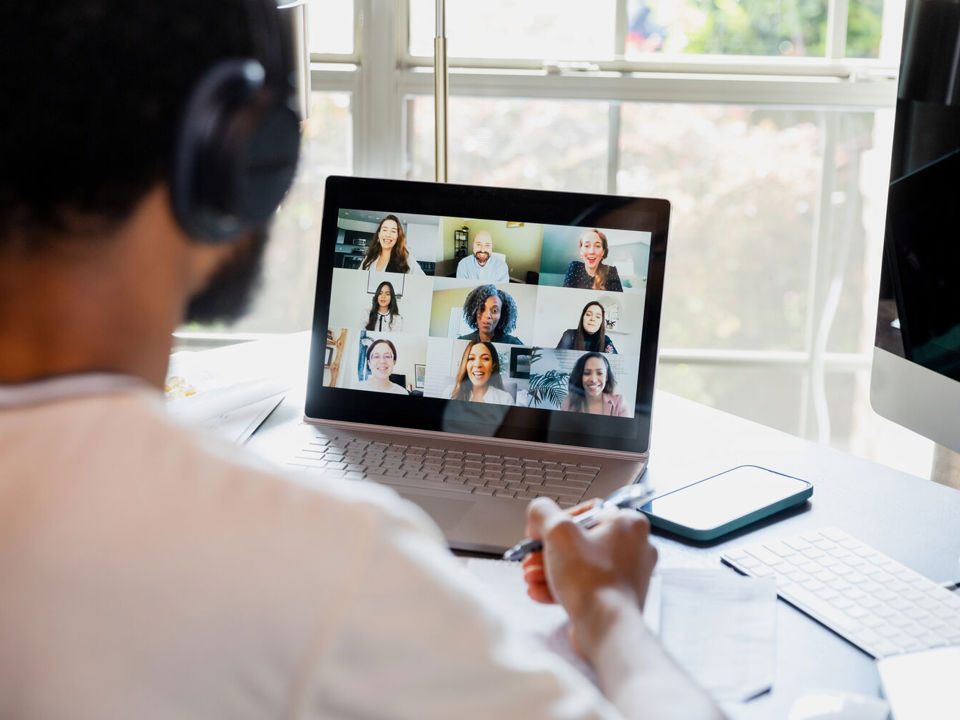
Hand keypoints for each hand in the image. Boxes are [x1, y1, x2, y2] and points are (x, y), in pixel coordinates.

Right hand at [521, 497, 657, 660]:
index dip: (557, 521)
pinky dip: (562, 587)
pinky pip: (585, 586)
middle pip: (580, 541)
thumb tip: (538, 512)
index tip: (542, 532)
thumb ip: (542, 513)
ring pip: (580, 566)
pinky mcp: (617, 598)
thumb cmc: (593, 581)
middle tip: (532, 559)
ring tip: (531, 578)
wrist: (606, 628)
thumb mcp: (557, 532)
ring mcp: (627, 575)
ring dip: (550, 570)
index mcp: (628, 524)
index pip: (586, 511)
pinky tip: (540, 592)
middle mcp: (634, 547)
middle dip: (549, 552)